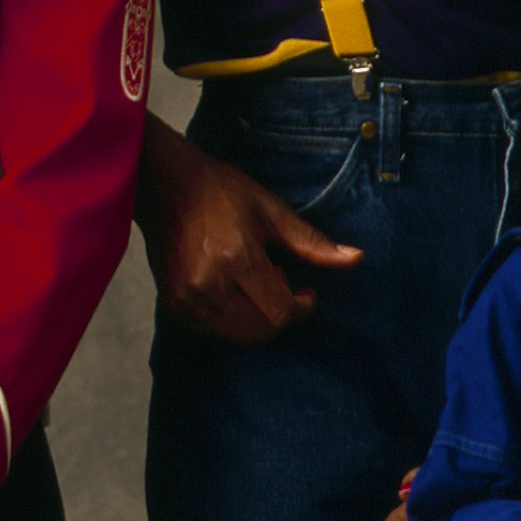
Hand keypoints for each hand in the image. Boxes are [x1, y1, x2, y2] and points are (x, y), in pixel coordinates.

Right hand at [138, 116, 361, 341]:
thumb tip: (356, 258)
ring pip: (237, 335)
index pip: (280, 312)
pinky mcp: (173, 303)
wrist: (164, 184)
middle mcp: (208, 284)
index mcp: (236, 258)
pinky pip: (214, 330)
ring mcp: (186, 297)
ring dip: (257, 318)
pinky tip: (233, 288)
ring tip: (254, 281)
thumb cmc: (218, 192)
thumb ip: (311, 242)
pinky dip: (233, 319)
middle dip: (281, 314)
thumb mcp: (270, 210)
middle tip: (279, 280)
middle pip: (261, 331)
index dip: (302, 309)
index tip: (307, 293)